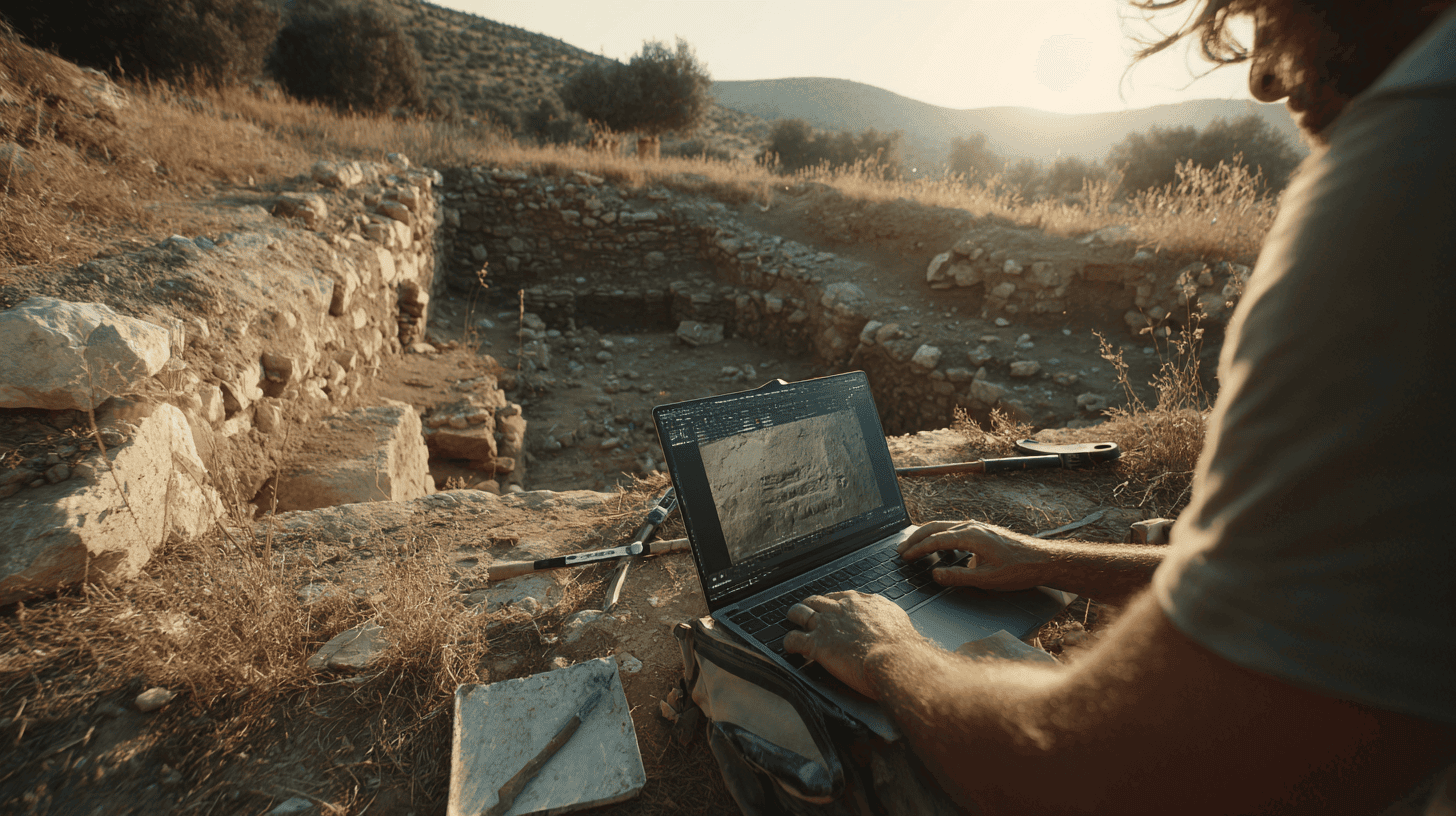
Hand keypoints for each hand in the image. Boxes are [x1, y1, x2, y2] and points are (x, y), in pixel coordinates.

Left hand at [783, 591, 924, 699]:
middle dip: (810, 605)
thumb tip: (888, 624)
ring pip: (801, 613)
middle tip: (807, 611)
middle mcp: (841, 608)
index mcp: (862, 602)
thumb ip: (887, 618)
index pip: (840, 596)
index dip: (832, 602)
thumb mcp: (897, 621)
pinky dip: (789, 643)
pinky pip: (793, 639)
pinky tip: (790, 648)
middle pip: (817, 601)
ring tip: (793, 621)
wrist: (897, 660)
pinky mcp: (817, 644)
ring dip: (795, 617)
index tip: (830, 607)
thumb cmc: (903, 646)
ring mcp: (827, 624)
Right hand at [898, 520, 1049, 590]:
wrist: (1042, 560)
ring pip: (943, 526)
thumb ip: (958, 577)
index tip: (904, 557)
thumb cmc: (1018, 569)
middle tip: (900, 550)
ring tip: (913, 546)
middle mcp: (971, 527)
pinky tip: (937, 546)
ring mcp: (977, 527)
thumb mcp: (986, 579)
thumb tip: (935, 574)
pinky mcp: (981, 531)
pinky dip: (938, 535)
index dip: (917, 549)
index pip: (935, 540)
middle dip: (915, 539)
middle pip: (935, 528)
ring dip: (926, 535)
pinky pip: (953, 529)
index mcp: (970, 536)